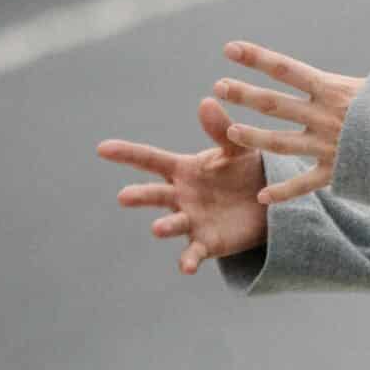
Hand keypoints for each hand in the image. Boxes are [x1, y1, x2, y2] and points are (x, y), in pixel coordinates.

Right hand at [98, 97, 272, 274]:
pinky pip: (194, 253)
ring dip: (165, 226)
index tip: (102, 148)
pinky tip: (186, 268)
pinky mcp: (207, 243)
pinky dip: (188, 260)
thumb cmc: (244, 171)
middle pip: (155, 194)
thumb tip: (207, 102)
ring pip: (172, 223)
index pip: (150, 160)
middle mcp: (180, 196)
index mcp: (183, 170)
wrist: (267, 203)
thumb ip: (221, 131)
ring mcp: (191, 220)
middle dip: (140, 196)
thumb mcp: (236, 150)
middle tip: (124, 197)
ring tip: (158, 228)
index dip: (127, 154)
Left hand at [214, 0, 369, 205]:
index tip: (230, 48)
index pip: (288, 69)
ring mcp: (329, 147)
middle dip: (245, 94)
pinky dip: (284, 191)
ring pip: (281, 142)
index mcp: (337, 90)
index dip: (257, 57)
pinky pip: (305, 184)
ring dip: (253, 136)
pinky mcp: (338, 173)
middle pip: (276, 104)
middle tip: (218, 86)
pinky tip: (261, 197)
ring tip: (229, 130)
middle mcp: (326, 117)